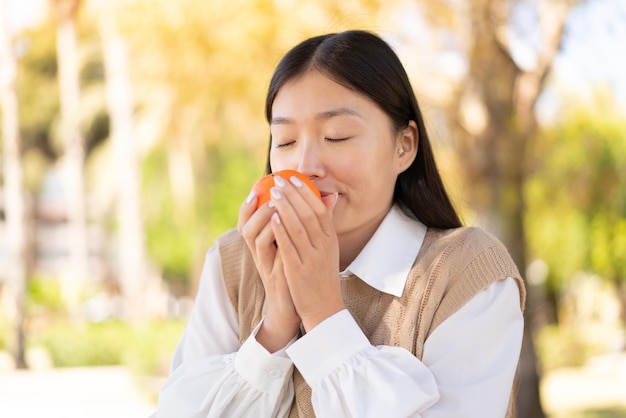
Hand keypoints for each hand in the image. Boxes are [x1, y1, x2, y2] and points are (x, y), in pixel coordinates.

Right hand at [238, 191, 299, 351]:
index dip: (249, 203)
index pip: (247, 220)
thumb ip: (304, 225)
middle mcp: (260, 253)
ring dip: (265, 220)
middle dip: (257, 207)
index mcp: (264, 244)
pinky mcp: (275, 276)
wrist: (296, 305)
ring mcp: (266, 265)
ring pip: (255, 239)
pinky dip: (276, 240)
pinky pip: (272, 255)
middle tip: (271, 192)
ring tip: (277, 206)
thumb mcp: (297, 246)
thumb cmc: (296, 273)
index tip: (257, 185)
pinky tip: (284, 228)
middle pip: (246, 226)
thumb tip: (325, 199)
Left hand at [268, 174, 344, 331]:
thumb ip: (327, 223)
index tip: (295, 178)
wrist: (324, 308)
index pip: (320, 210)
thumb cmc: (322, 276)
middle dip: (293, 195)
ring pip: (299, 227)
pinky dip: (281, 230)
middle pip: (308, 214)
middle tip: (279, 180)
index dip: (307, 192)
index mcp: (330, 240)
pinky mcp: (298, 270)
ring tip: (274, 193)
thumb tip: (330, 196)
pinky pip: (289, 246)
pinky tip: (272, 218)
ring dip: (286, 207)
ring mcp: (311, 258)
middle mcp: (323, 247)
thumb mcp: (329, 248)